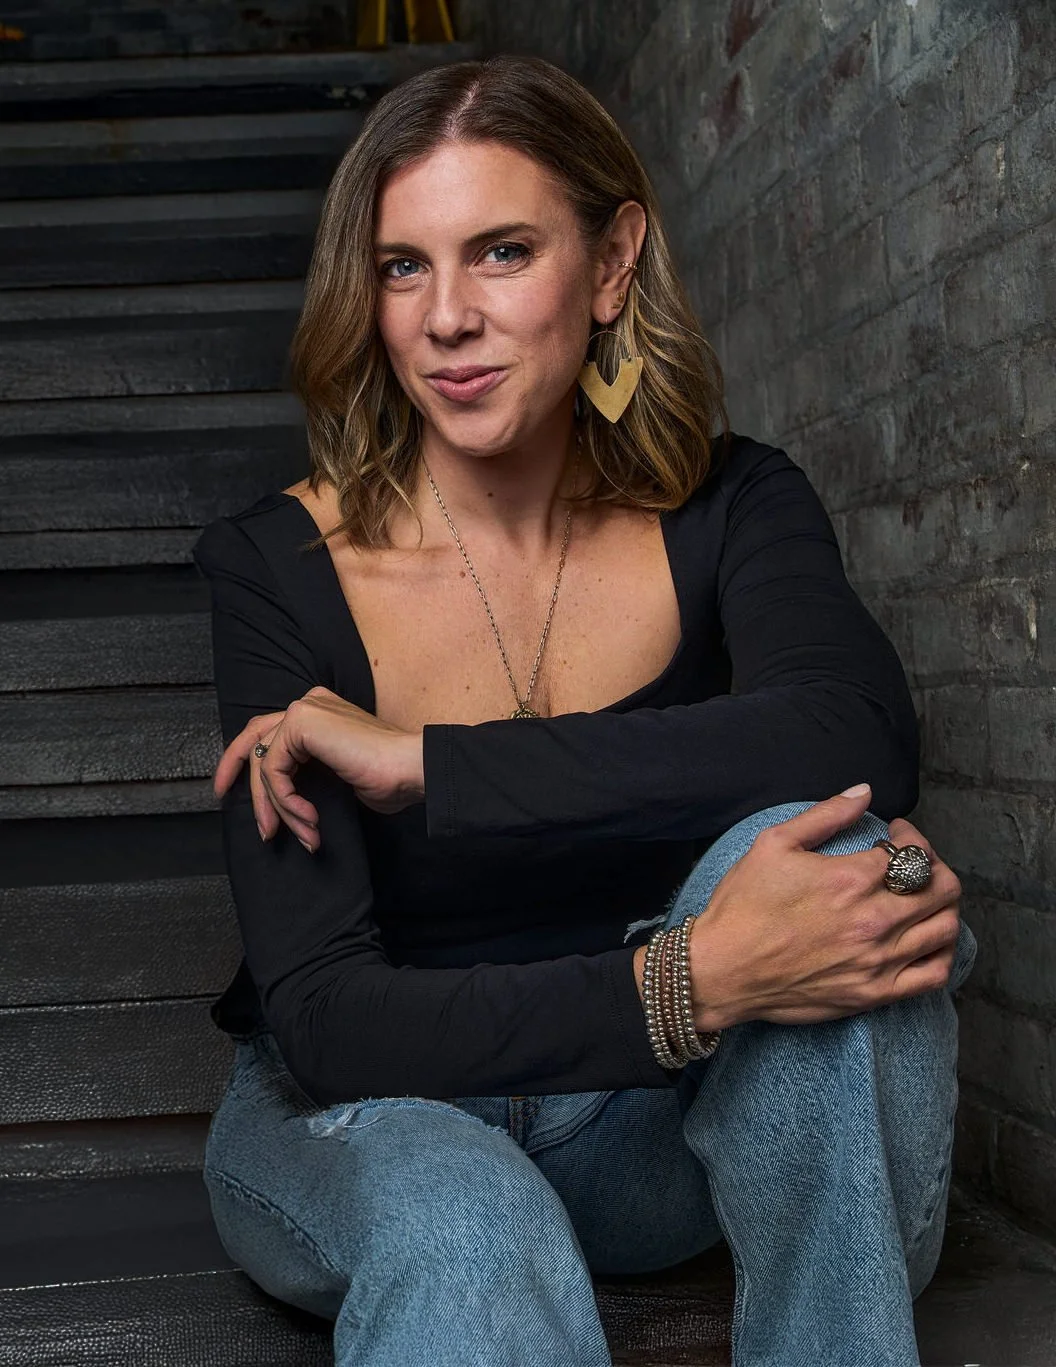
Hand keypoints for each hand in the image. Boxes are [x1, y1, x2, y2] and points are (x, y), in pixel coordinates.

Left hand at [212, 686, 424, 850]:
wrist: (410, 769)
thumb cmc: (387, 777)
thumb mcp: (336, 775)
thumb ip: (307, 773)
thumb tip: (277, 800)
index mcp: (319, 711)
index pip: (269, 733)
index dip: (242, 760)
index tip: (230, 791)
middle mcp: (309, 703)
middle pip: (255, 739)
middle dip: (235, 774)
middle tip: (231, 806)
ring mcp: (305, 709)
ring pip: (266, 763)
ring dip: (279, 807)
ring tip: (303, 833)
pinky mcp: (302, 723)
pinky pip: (275, 771)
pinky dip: (286, 801)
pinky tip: (309, 818)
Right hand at [681, 785, 962, 1029]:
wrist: (722, 968)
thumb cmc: (743, 905)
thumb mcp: (774, 844)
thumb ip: (825, 815)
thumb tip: (863, 792)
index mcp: (850, 879)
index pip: (913, 852)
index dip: (911, 837)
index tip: (897, 835)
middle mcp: (873, 919)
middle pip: (942, 888)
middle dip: (936, 866)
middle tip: (915, 864)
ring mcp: (878, 960)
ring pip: (946, 928)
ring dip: (942, 905)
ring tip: (921, 898)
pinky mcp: (874, 993)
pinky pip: (935, 974)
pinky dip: (942, 952)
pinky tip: (926, 939)